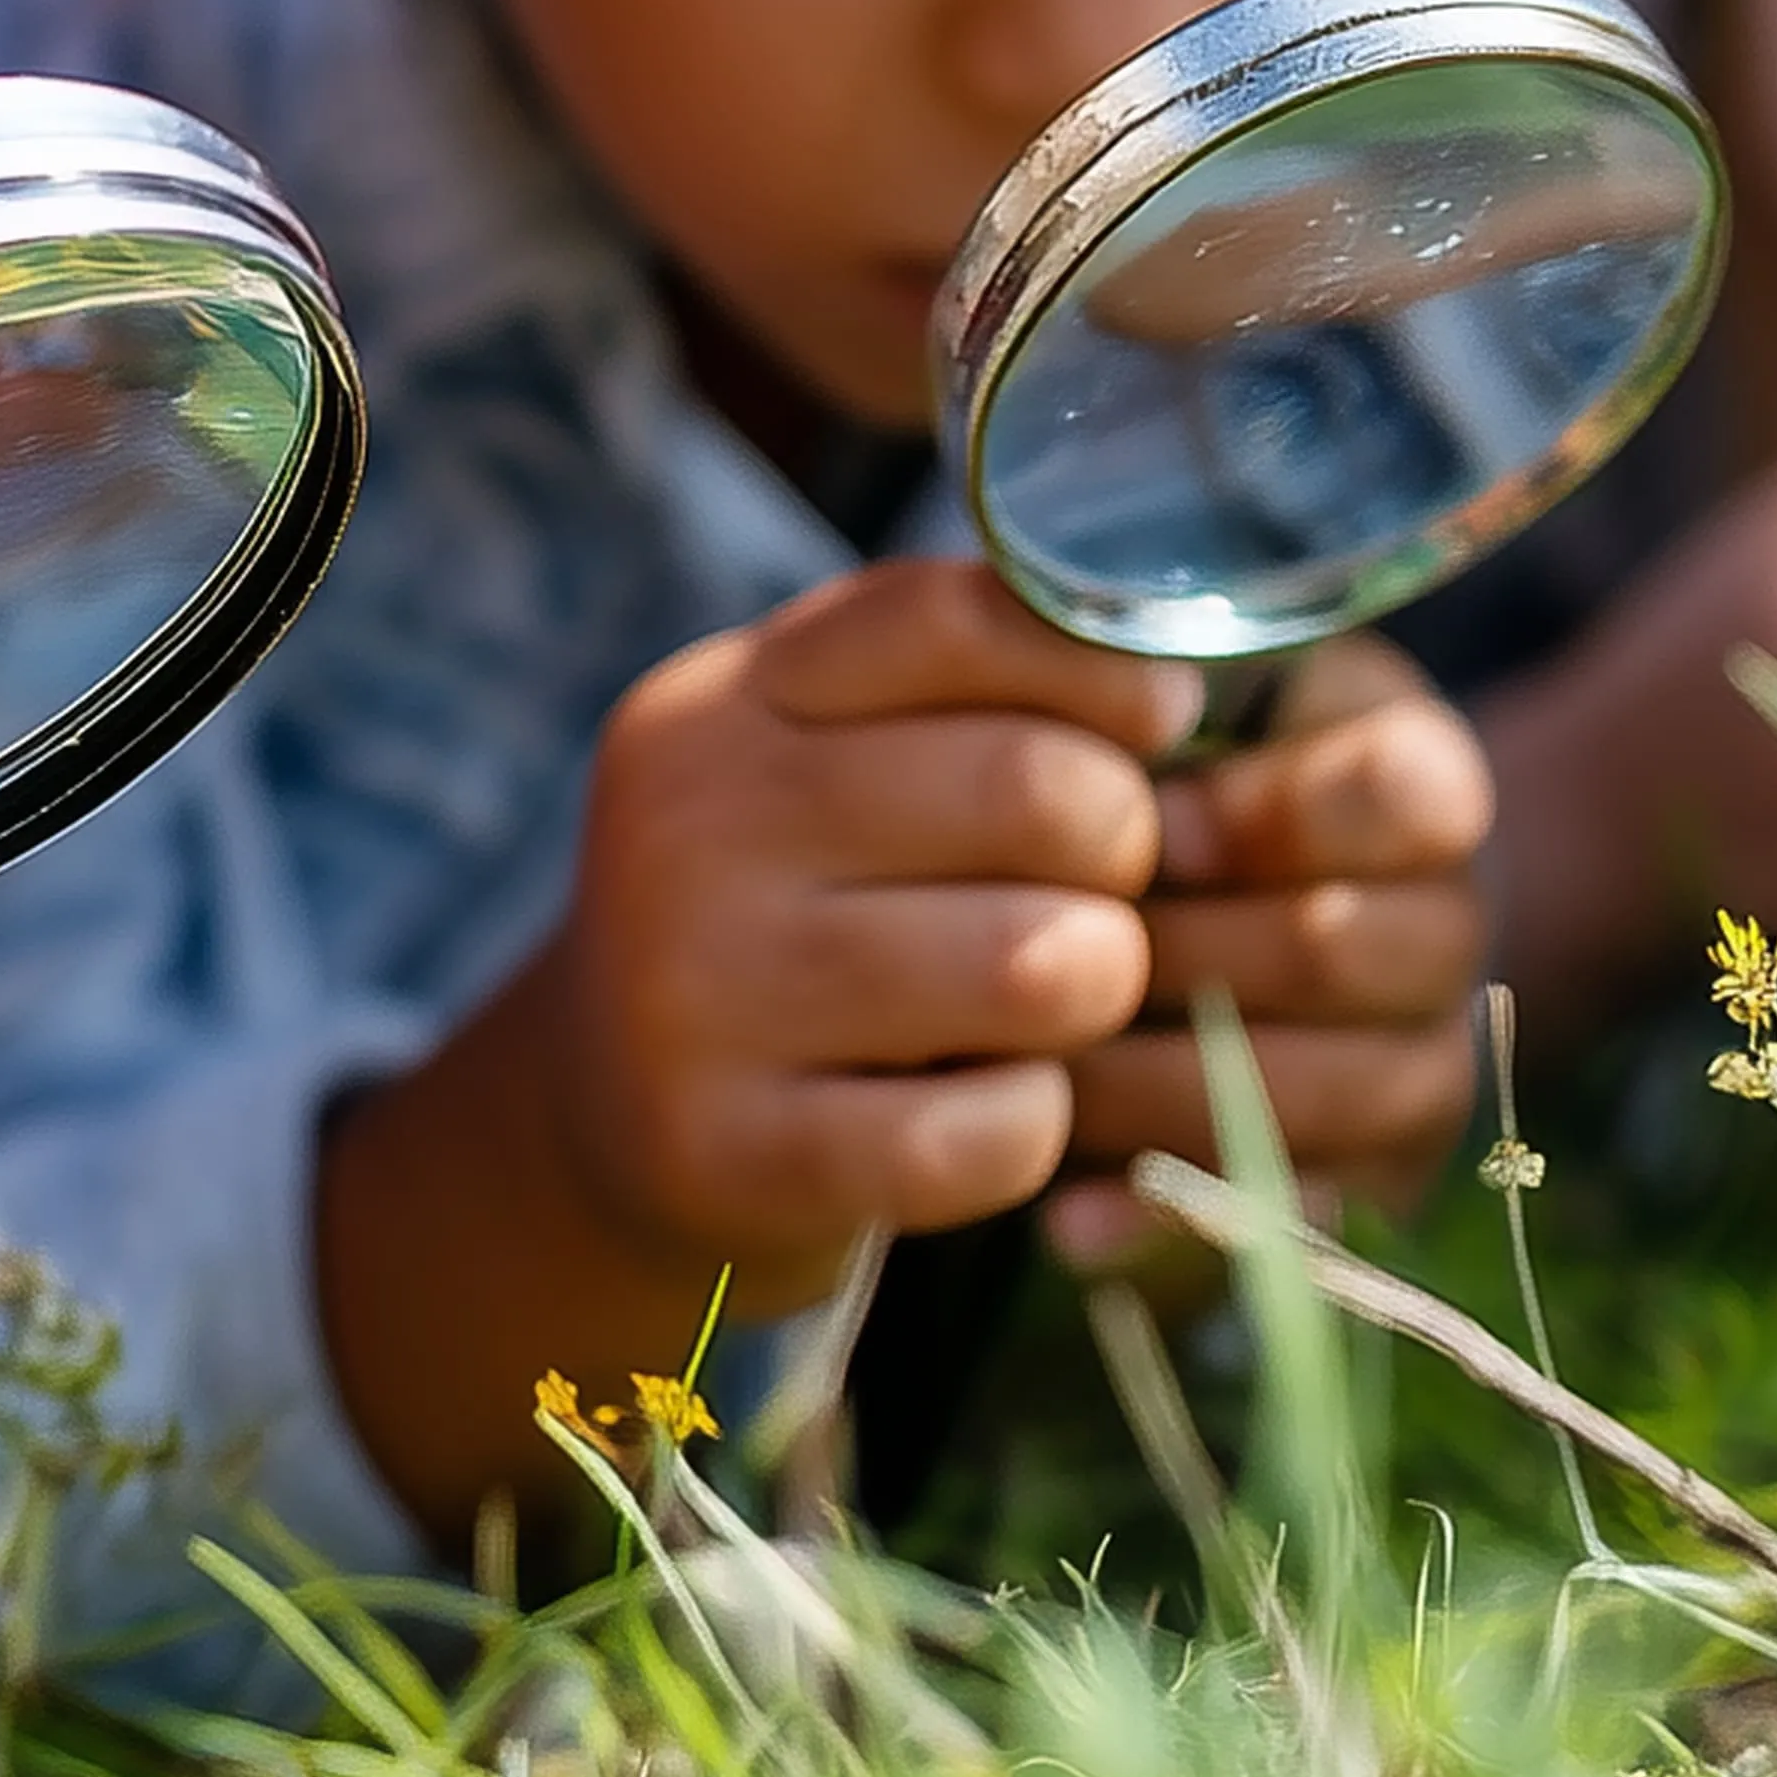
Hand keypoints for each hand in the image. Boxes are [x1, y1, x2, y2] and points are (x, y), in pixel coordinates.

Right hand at [315, 552, 1184, 1530]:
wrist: (610, 1123)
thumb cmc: (792, 915)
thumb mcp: (827, 766)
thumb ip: (967, 695)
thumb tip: (1166, 683)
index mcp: (723, 705)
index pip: (954, 619)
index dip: (1101, 666)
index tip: (1153, 721)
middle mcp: (686, 830)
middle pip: (1032, 790)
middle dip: (1121, 848)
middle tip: (1098, 890)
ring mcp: (692, 998)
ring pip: (1035, 965)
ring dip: (1091, 987)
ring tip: (1049, 996)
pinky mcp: (728, 1157)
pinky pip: (990, 1134)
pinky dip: (1031, 1125)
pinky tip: (987, 1103)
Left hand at [1044, 635, 1497, 1262]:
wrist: (1276, 904)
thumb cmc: (1201, 773)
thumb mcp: (1203, 696)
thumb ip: (1164, 692)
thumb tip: (1102, 738)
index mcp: (1427, 782)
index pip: (1405, 794)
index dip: (1274, 813)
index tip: (1160, 825)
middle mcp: (1450, 929)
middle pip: (1330, 951)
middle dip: (1170, 954)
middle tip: (1033, 951)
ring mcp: (1425, 1065)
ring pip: (1304, 1093)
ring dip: (1151, 1087)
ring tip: (1029, 1069)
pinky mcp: (1376, 1183)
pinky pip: (1288, 1222)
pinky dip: (1170, 1226)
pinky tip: (1070, 1220)